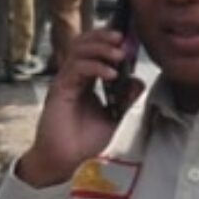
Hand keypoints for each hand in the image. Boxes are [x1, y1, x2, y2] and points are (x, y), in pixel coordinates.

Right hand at [14, 27, 136, 187]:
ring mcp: (65, 82)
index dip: (109, 41)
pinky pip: (76, 69)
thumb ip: (127, 99)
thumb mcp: (115, 118)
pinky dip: (95, 67)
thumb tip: (138, 80)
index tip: (129, 41)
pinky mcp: (59, 90)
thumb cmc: (86, 143)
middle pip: (84, 42)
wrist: (67, 162)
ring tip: (119, 55)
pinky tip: (111, 75)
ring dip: (101, 48)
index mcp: (85, 80)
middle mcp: (73, 77)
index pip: (94, 49)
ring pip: (79, 50)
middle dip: (103, 37)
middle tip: (122, 39)